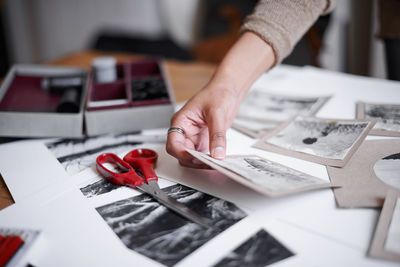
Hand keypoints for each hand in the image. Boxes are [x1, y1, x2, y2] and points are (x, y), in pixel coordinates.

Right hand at [166, 32, 275, 167]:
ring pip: (191, 157)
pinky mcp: (204, 140)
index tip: (197, 157)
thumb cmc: (217, 93)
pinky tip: (218, 159)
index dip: (183, 153)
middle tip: (209, 162)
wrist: (228, 89)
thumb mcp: (217, 113)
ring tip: (216, 162)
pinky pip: (203, 154)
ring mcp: (194, 137)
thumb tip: (217, 153)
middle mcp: (185, 131)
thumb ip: (217, 135)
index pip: (173, 143)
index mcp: (181, 121)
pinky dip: (209, 159)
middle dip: (194, 161)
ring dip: (202, 162)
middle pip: (181, 154)